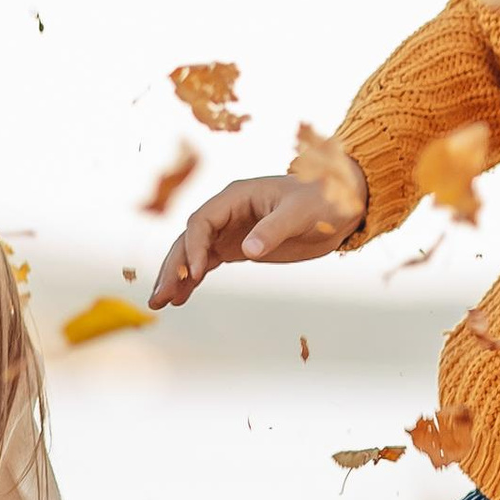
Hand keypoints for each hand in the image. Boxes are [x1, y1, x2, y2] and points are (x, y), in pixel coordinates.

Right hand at [149, 163, 368, 308]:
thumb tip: (248, 250)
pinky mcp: (237, 246)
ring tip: (160, 303)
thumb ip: (274, 230)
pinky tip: (180, 299)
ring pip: (193, 253)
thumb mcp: (301, 214)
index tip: (195, 274)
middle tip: (160, 297)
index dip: (194, 247)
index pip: (202, 221)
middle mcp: (226, 211)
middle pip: (189, 239)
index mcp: (236, 196)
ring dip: (176, 276)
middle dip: (174, 267)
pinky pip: (207, 262)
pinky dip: (192, 280)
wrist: (339, 206)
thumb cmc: (322, 201)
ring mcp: (229, 229)